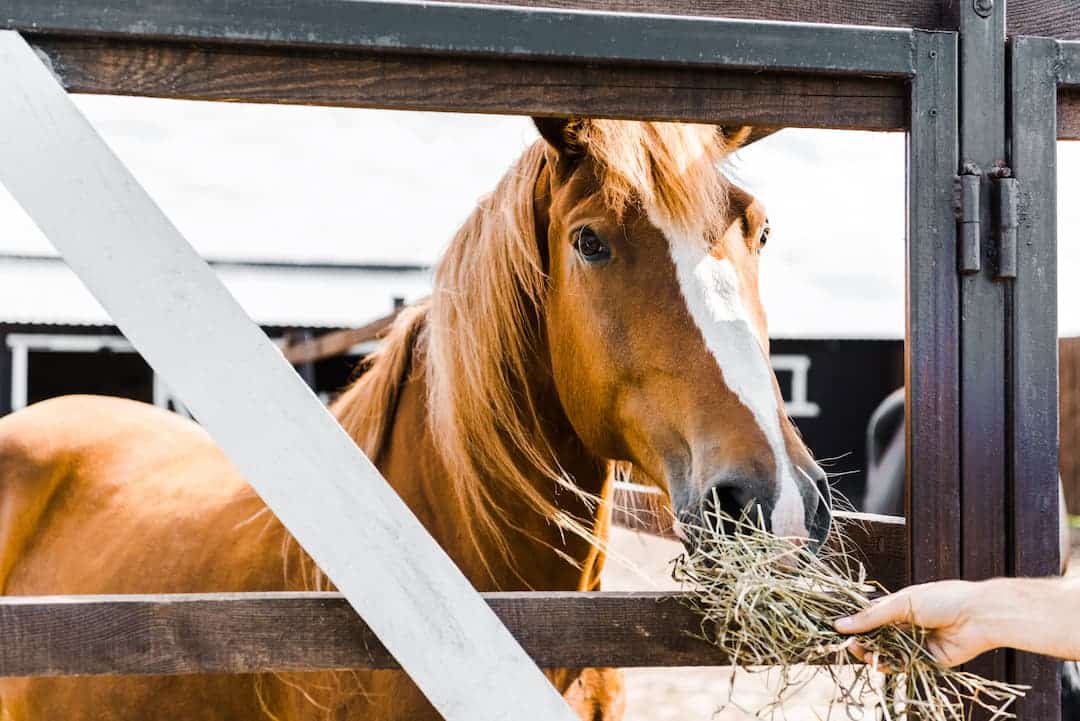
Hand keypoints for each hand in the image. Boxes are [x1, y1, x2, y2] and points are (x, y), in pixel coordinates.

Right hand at [834, 580, 993, 666]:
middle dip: (861, 642)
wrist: (979, 616)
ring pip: (888, 653)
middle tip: (848, 645)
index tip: (838, 630)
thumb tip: (840, 624)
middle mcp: (906, 625)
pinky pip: (904, 665)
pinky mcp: (927, 660)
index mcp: (899, 606)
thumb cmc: (942, 599)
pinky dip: (891, 666)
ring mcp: (916, 643)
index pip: (870, 617)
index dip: (855, 624)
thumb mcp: (901, 603)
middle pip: (876, 637)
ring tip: (863, 655)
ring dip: (873, 655)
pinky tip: (880, 664)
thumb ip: (871, 616)